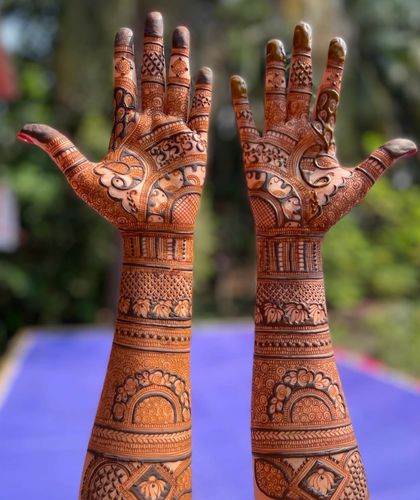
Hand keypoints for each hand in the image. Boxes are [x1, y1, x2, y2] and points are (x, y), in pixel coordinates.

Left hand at [18, 12, 211, 230]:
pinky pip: (201, 114)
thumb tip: (20, 129)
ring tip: (182, 31)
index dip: (123, 58)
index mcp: (125, 130)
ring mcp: (174, 135)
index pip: (124, 84)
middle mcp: (151, 126)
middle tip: (154, 16)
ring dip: (179, 60)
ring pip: (177, 88)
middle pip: (152, 77)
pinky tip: (204, 70)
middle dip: (154, 47)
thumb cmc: (117, 208)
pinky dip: (203, 93)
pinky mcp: (196, 148)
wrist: (151, 230)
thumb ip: (57, 148)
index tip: (123, 32)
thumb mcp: (80, 175)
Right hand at [231, 22, 415, 233]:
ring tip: (276, 43)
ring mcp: (275, 140)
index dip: (334, 68)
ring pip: (274, 95)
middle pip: (300, 85)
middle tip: (303, 27)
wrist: (294, 233)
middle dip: (302, 57)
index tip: (338, 42)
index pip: (328, 93)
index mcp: (321, 136)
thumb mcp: (357, 183)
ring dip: (274, 70)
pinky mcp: (254, 153)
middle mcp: (298, 132)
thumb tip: (412, 145)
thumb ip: (379, 159)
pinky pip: (245, 122)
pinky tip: (238, 79)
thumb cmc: (324, 212)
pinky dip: (241, 102)